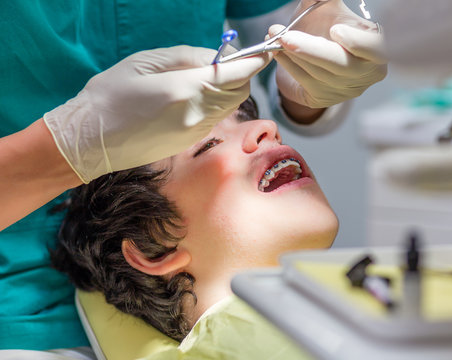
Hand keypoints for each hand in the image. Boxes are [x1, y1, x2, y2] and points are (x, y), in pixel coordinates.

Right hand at [44, 45, 270, 182]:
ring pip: (228, 107)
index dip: (253, 62)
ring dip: (229, 90)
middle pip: (239, 93)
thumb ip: (186, 56)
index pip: (236, 75)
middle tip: (230, 62)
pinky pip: (214, 119)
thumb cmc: (110, 95)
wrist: (90, 141)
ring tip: (207, 76)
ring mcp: (194, 132)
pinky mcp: (189, 142)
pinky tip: (195, 95)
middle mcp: (196, 115)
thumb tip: (216, 57)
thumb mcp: (144, 62)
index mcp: (185, 90)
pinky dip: (215, 104)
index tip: (263, 53)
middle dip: (242, 75)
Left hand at [271, 0, 386, 108]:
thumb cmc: (327, 27)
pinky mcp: (323, 98)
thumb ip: (324, 0)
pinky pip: (303, 81)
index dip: (357, 42)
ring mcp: (344, 89)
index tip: (335, 30)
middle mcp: (365, 73)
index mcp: (377, 49)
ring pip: (318, 73)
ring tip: (274, 34)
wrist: (313, 54)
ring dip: (292, 53)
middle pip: (341, 64)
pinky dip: (287, 64)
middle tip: (285, 37)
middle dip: (311, 50)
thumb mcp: (330, 9)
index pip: (375, 49)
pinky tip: (275, 51)